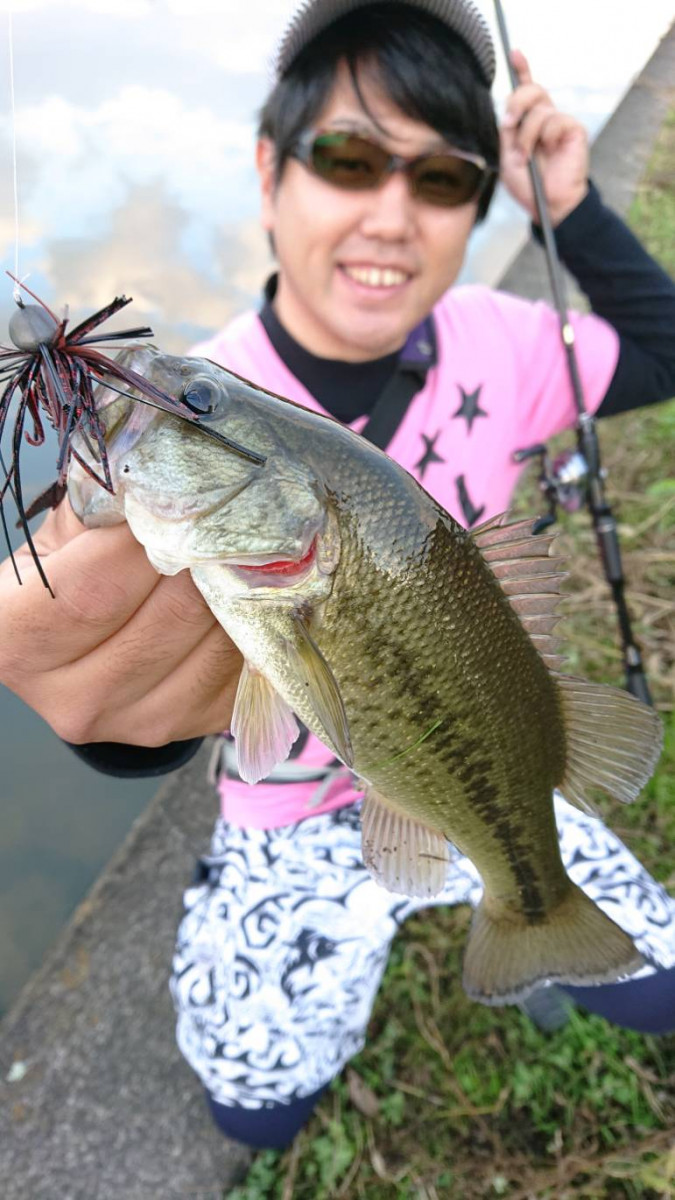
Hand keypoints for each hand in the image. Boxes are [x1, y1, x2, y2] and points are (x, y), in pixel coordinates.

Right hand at [0, 500, 241, 745]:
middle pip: (171, 615)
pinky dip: (259, 627)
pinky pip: (246, 670)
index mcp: (19, 643)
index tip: (174, 502)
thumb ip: (104, 509)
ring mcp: (137, 724)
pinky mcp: (191, 728)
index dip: (145, 541)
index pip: (95, 590)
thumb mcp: (63, 539)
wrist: (80, 655)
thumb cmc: (67, 581)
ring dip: (242, 590)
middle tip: (226, 519)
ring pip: (218, 643)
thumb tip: (168, 474)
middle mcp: (74, 700)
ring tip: (244, 552)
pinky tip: (251, 597)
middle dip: (206, 558)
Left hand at [500, 49, 588, 226]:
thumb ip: (507, 132)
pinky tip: (549, 153)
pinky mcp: (574, 129)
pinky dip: (544, 138)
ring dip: (526, 136)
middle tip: (509, 124)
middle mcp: (546, 119)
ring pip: (538, 110)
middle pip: (532, 90)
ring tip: (526, 157)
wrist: (548, 204)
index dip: (523, 71)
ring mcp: (560, 123)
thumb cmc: (529, 186)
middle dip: (516, 102)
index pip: (528, 92)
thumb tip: (506, 110)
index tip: (514, 54)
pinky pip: (554, 120)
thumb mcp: (507, 157)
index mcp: (529, 124)